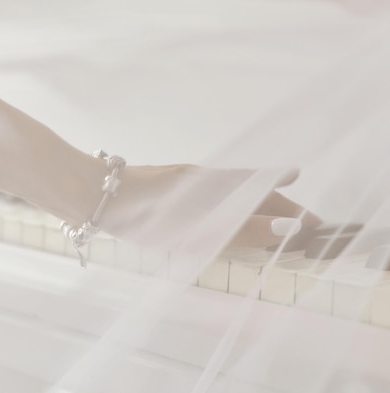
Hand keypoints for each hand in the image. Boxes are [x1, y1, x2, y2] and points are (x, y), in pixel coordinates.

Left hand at [100, 164, 320, 250]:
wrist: (94, 194)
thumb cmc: (143, 212)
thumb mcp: (194, 226)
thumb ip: (238, 228)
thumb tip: (285, 227)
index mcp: (214, 185)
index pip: (263, 192)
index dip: (288, 206)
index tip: (312, 221)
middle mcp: (203, 178)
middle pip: (249, 190)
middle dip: (276, 206)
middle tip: (298, 222)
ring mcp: (184, 181)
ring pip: (230, 191)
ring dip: (253, 205)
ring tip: (268, 218)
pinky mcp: (168, 186)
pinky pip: (210, 193)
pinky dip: (228, 204)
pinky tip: (221, 212)